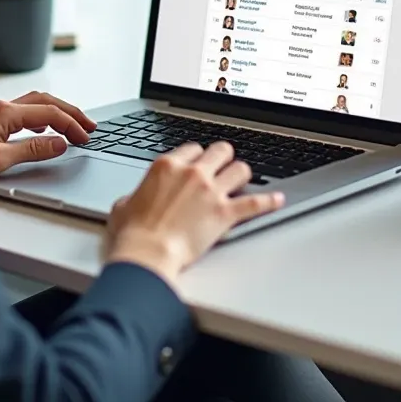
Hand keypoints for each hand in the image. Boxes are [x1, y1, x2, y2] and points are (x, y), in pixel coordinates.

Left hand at [0, 91, 95, 178]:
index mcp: (6, 112)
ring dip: (57, 111)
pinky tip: (45, 127)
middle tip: (90, 125)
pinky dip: (42, 115)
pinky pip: (25, 111)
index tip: (86, 137)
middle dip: (70, 112)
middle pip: (46, 101)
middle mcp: (2, 106)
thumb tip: (59, 143)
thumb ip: (31, 150)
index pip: (49, 112)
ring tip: (74, 124)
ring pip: (36, 103)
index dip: (71, 124)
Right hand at [105, 142, 284, 288]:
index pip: (192, 148)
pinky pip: (255, 203)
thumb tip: (133, 201)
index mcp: (167, 166)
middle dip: (223, 158)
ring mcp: (211, 192)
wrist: (147, 253)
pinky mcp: (225, 214)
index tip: (199, 163)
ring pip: (240, 169)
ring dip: (242, 175)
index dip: (198, 156)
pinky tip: (277, 200)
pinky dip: (268, 202)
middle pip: (220, 151)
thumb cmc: (133, 233)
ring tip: (242, 182)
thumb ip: (135, 196)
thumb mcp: (123, 205)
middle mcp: (192, 173)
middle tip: (223, 167)